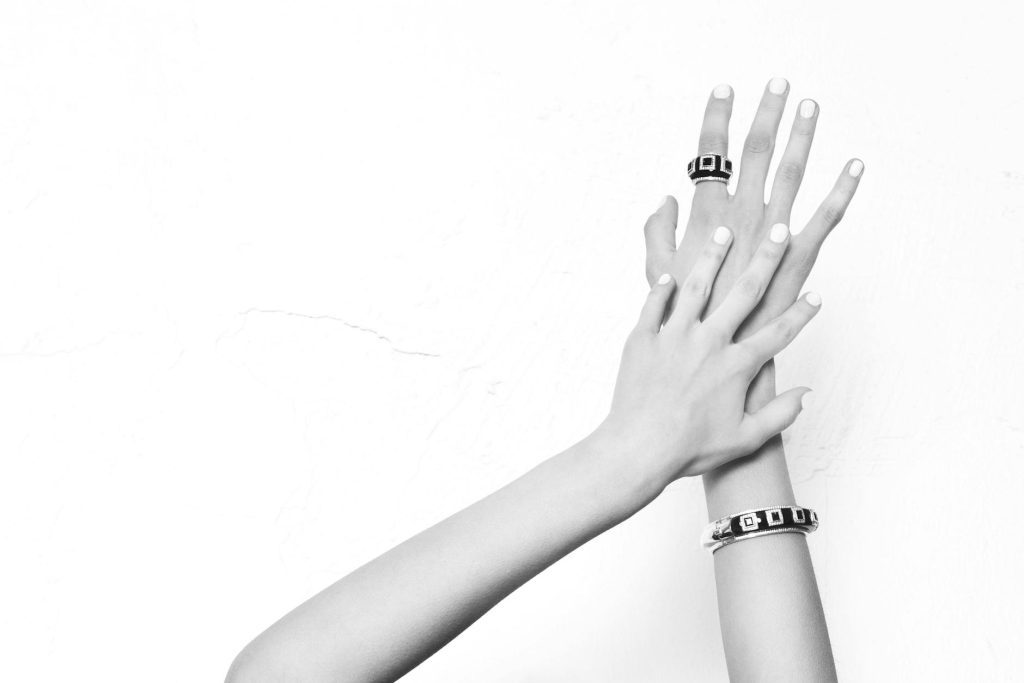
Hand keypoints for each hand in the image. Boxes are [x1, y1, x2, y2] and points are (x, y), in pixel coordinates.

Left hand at [599, 222, 819, 485]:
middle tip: (781, 230)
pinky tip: (670, 275)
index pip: (778, 332)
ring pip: (696, 286)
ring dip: (712, 257)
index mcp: (736, 366)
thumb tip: (807, 393)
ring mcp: (673, 336)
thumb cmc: (690, 449)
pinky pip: (653, 305)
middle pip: (744, 291)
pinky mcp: (642, 339)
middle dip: (767, 258)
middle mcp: (709, 342)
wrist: (638, 448)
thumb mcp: (745, 438)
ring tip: (723, 232)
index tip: (816, 294)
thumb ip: (780, 414)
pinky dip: (662, 288)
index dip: (801, 313)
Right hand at [643, 79, 861, 361]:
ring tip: (811, 105)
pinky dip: (842, 190)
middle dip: (767, 114)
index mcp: (705, 220)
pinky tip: (855, 166)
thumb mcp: (657, 277)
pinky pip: (826, 218)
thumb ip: (656, 235)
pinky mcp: (797, 261)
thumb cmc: (683, 324)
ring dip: (803, 137)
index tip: (724, 89)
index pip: (709, 156)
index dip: (716, 119)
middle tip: (778, 83)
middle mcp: (741, 220)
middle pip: (756, 153)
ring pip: (792, 174)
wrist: (714, 364)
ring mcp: (772, 238)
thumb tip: (665, 199)